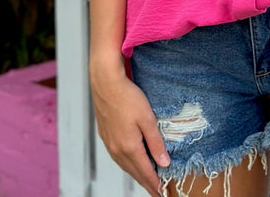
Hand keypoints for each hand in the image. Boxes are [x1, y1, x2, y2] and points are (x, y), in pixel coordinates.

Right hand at [90, 57, 170, 195]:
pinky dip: (127, 163)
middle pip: (134, 172)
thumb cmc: (128, 97)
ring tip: (145, 180)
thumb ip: (155, 142)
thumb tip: (164, 163)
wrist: (105, 83)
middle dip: (146, 182)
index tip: (162, 193)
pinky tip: (131, 161)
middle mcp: (117, 149)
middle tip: (156, 191)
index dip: (154, 184)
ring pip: (125, 165)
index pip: (145, 172)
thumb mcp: (147, 118)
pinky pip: (118, 157)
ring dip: (136, 174)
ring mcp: (109, 143)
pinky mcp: (105, 135)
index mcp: (129, 147)